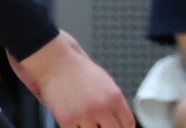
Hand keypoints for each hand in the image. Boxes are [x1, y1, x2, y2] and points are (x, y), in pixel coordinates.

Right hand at [13, 32, 134, 127]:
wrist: (57, 63)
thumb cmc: (79, 70)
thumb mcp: (106, 82)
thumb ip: (115, 102)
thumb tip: (120, 119)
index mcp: (114, 97)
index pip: (128, 123)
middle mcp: (102, 108)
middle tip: (101, 124)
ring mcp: (84, 116)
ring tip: (87, 121)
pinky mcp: (66, 121)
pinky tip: (75, 123)